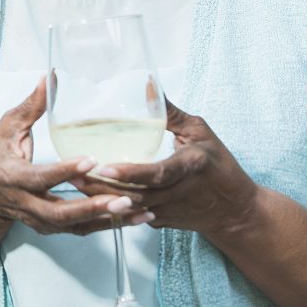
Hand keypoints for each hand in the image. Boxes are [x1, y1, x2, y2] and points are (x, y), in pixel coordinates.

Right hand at [0, 77, 140, 235]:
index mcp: (12, 176)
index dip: (65, 171)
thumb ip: (31, 106)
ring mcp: (38, 220)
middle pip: (60, 213)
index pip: (41, 178)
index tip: (92, 159)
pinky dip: (107, 226)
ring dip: (107, 220)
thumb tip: (50, 77)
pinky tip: (133, 217)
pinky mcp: (50, 227)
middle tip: (124, 197)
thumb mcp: (6, 127)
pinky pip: (80, 230)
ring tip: (138, 209)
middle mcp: (25, 203)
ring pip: (74, 226)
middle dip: (92, 207)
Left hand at [72, 99, 259, 237]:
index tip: (105, 168)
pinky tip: (89, 199)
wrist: (235, 211)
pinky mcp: (162, 223)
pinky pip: (133, 217)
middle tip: (71, 173)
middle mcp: (179, 193)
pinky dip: (111, 209)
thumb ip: (171, 112)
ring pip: (130, 209)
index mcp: (190, 167)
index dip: (131, 173)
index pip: (158, 174)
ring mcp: (169, 212)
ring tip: (73, 183)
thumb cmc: (219, 165)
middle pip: (135, 195)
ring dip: (101, 199)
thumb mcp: (200, 132)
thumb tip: (147, 83)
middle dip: (102, 188)